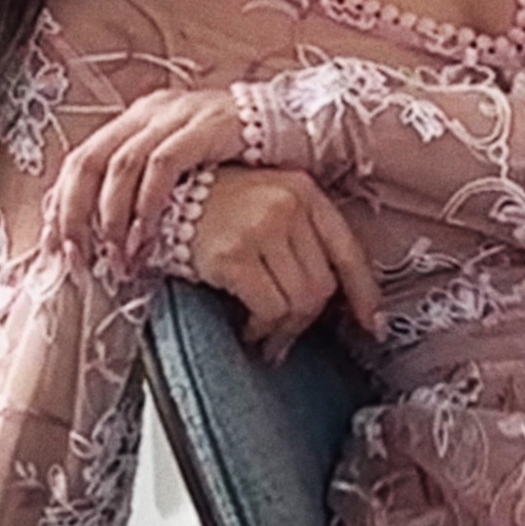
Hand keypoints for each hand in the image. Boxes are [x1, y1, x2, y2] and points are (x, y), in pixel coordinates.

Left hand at [41, 85, 251, 268]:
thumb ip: (146, 188)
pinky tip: (148, 235)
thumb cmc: (234, 158)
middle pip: (87, 161)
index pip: (79, 162)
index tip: (58, 250)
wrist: (291, 123)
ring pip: (120, 164)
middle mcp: (147, 113)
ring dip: (112, 216)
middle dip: (75, 214)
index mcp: (134, 121)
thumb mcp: (181, 166)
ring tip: (117, 256)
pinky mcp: (203, 127)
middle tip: (78, 259)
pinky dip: (148, 203)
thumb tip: (107, 233)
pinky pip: (162, 164)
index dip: (61, 206)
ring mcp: (174, 116)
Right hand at [179, 171, 383, 359]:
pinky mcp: (234, 253)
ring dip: (282, 331)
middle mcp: (289, 203)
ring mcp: (262, 226)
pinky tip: (247, 328)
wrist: (152, 196)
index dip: (364, 294)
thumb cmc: (209, 208)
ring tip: (263, 334)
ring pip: (300, 302)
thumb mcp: (264, 206)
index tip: (372, 325)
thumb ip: (299, 239)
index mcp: (304, 190)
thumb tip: (330, 301)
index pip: (348, 251)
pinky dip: (261, 329)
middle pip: (323, 285)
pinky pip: (269, 309)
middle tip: (284, 336)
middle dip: (306, 321)